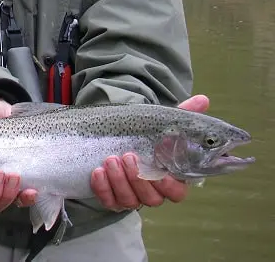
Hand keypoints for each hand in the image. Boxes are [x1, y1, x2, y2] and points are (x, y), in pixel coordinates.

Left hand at [91, 94, 210, 210]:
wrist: (115, 141)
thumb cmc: (145, 138)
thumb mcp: (162, 124)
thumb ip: (183, 115)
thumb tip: (203, 99)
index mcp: (170, 179)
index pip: (176, 193)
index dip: (168, 186)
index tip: (159, 173)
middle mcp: (152, 192)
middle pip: (151, 198)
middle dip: (137, 178)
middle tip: (127, 156)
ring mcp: (131, 197)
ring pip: (129, 200)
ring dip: (119, 180)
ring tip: (110, 159)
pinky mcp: (111, 199)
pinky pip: (108, 201)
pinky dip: (103, 188)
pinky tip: (98, 172)